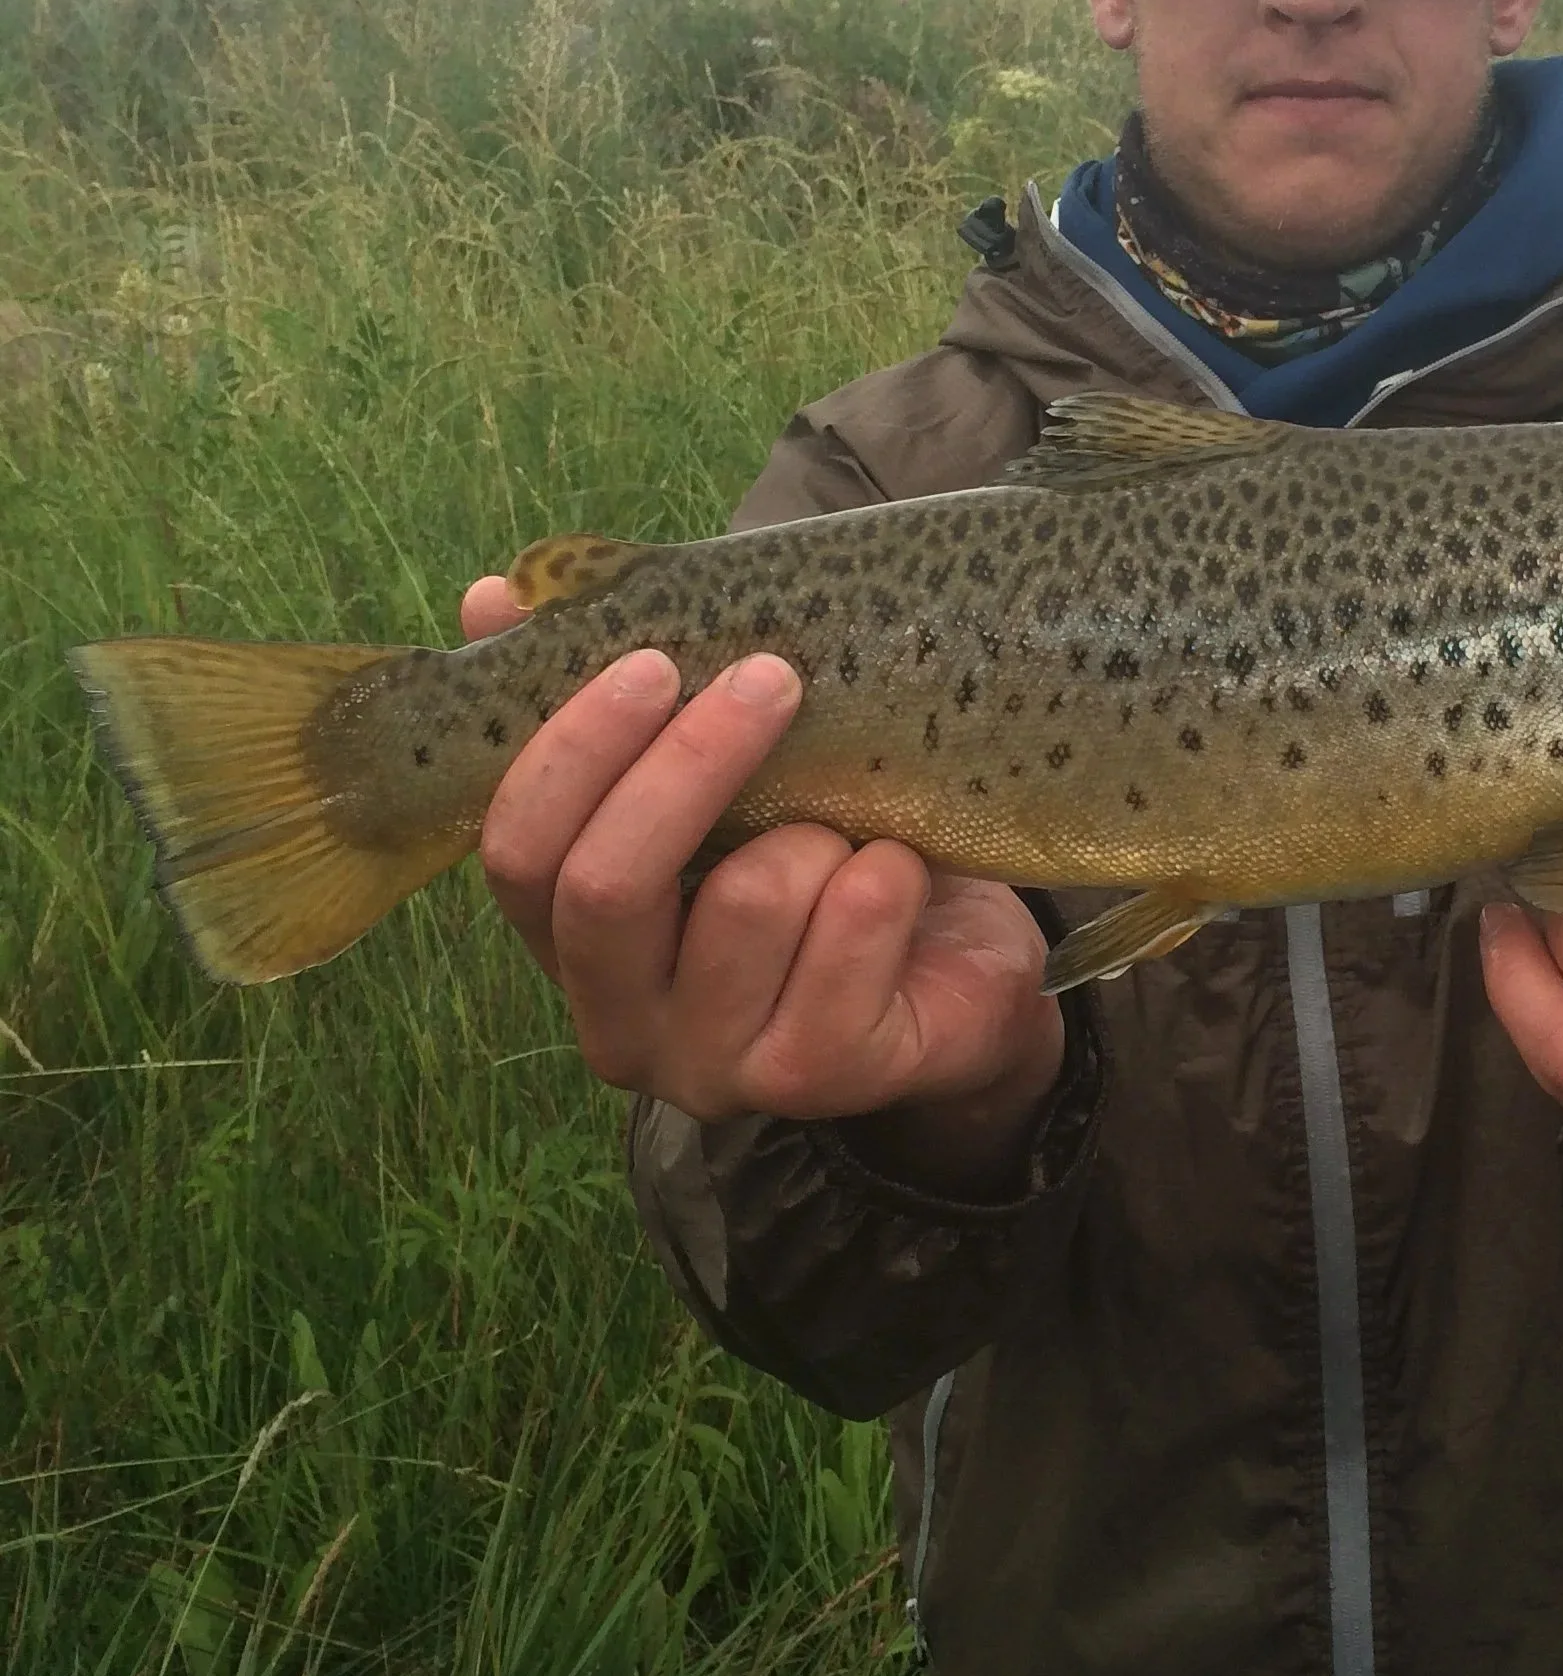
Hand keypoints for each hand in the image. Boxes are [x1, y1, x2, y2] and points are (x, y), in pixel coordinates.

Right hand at [461, 575, 1065, 1187]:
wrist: (957, 975)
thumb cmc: (816, 860)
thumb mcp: (719, 778)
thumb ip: (607, 698)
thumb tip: (492, 597)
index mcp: (571, 944)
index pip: (518, 853)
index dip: (573, 751)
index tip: (655, 660)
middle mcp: (621, 1024)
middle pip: (608, 886)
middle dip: (691, 764)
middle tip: (773, 676)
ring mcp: (714, 1067)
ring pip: (750, 898)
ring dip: (820, 833)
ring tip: (852, 832)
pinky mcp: (818, 1078)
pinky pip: (850, 927)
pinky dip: (890, 873)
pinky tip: (902, 877)